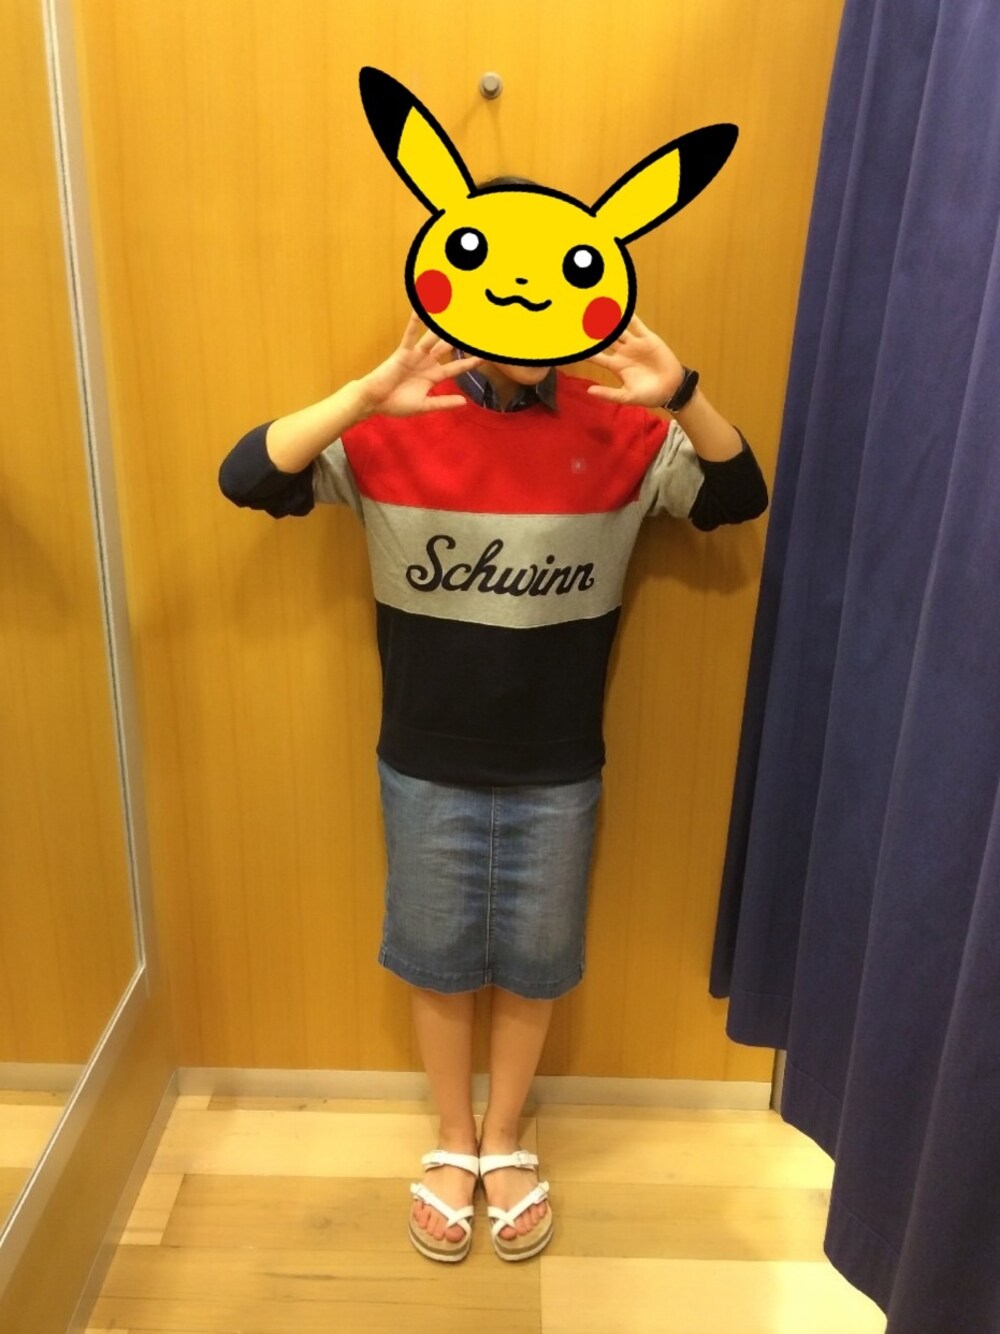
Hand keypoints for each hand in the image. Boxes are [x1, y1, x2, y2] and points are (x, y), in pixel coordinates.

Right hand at [359, 313, 481, 416]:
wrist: (375, 401)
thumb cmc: (397, 404)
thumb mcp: (424, 405)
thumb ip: (443, 402)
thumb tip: (464, 402)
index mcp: (433, 376)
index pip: (456, 366)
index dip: (470, 361)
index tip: (484, 355)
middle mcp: (427, 363)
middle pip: (447, 348)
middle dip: (459, 339)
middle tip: (473, 326)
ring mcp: (416, 356)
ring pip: (432, 338)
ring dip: (442, 327)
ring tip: (454, 313)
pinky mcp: (403, 352)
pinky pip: (411, 334)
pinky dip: (415, 322)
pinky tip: (422, 310)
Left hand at [585, 315, 684, 407]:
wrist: (671, 389)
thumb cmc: (649, 395)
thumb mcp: (626, 397)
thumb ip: (608, 394)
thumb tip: (588, 391)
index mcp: (616, 366)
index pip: (596, 356)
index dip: (585, 350)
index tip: (572, 345)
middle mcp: (623, 353)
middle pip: (604, 339)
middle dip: (593, 330)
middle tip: (579, 319)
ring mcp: (635, 345)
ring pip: (619, 330)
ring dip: (609, 320)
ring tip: (597, 308)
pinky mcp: (648, 339)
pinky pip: (637, 325)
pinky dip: (630, 317)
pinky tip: (621, 307)